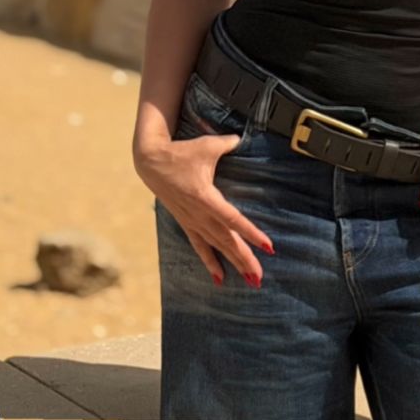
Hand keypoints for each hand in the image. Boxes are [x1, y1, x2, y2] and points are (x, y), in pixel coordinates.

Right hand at [134, 133, 274, 285]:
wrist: (151, 162)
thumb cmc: (181, 153)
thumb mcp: (206, 146)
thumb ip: (228, 143)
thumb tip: (241, 139)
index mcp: (205, 196)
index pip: (233, 219)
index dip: (251, 233)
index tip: (268, 247)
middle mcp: (199, 214)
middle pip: (226, 240)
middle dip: (244, 259)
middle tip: (260, 277)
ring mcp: (192, 221)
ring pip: (216, 246)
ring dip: (233, 263)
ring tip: (250, 280)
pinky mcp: (187, 222)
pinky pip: (200, 246)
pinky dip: (210, 262)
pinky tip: (219, 278)